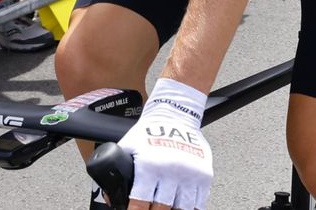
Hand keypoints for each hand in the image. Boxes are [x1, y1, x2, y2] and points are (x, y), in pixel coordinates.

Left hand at [118, 78, 211, 209]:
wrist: (176, 115)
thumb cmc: (150, 132)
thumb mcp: (129, 146)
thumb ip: (119, 168)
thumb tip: (110, 193)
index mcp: (149, 166)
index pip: (140, 202)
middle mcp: (170, 171)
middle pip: (161, 208)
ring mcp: (189, 174)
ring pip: (182, 209)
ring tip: (167, 209)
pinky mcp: (204, 175)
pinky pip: (199, 203)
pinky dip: (190, 209)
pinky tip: (182, 208)